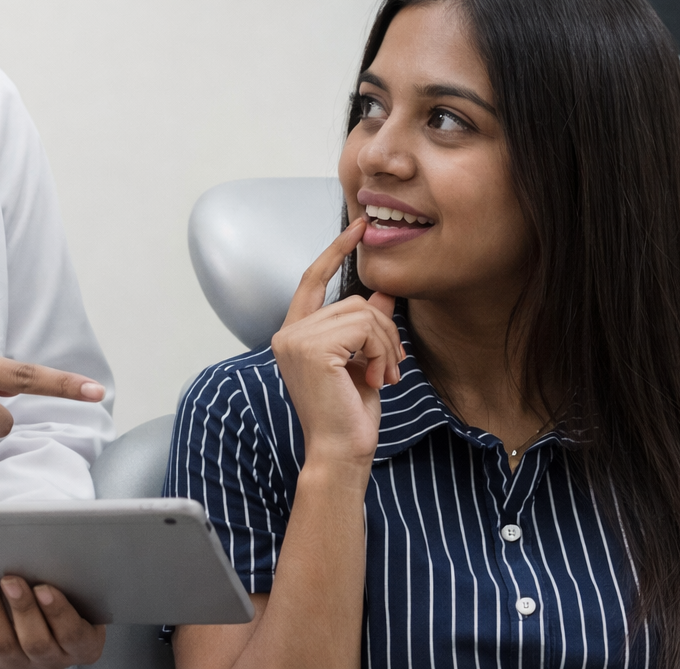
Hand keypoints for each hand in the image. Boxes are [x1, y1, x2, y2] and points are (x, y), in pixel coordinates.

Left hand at [0, 575, 104, 667]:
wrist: (45, 624)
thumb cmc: (68, 602)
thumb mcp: (80, 594)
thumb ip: (70, 580)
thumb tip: (48, 549)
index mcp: (81, 644)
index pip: (71, 633)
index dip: (57, 612)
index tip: (44, 588)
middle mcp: (49, 658)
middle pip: (35, 641)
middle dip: (21, 608)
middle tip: (10, 580)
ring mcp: (17, 662)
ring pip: (2, 643)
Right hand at [271, 219, 401, 467]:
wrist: (341, 452)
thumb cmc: (349, 415)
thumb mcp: (362, 361)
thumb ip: (365, 326)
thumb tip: (383, 293)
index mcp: (294, 334)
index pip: (312, 279)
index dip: (336, 251)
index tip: (360, 227)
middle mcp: (288, 333)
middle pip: (353, 301)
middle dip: (383, 331)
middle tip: (391, 368)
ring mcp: (296, 339)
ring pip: (362, 314)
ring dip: (386, 346)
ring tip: (383, 377)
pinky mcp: (312, 348)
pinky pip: (363, 329)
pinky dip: (381, 352)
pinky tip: (375, 379)